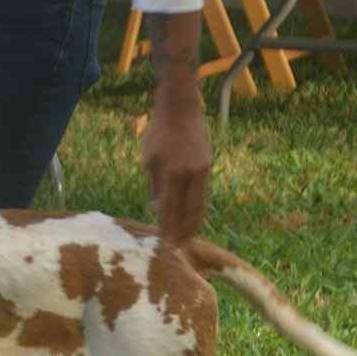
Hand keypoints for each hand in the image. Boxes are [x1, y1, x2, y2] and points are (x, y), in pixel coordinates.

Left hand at [142, 88, 210, 243]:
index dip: (168, 227)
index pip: (170, 208)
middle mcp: (191, 174)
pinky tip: (193, 217)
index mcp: (173, 173)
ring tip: (188, 238)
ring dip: (193, 223)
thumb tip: (158, 211)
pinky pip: (203, 194)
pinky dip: (198, 208)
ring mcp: (202, 170)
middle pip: (189, 211)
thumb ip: (155, 187)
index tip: (164, 243)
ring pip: (200, 204)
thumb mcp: (149, 160)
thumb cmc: (159, 132)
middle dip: (183, 231)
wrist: (181, 108)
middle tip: (178, 248)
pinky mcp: (207, 166)